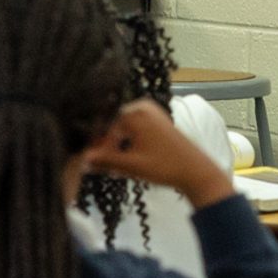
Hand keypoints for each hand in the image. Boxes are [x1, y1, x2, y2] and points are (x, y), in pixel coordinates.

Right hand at [84, 99, 234, 209]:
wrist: (196, 171)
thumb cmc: (164, 166)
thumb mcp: (131, 165)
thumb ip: (104, 160)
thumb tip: (82, 160)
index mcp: (135, 112)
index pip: (103, 125)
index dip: (95, 144)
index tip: (88, 161)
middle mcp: (142, 106)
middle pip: (112, 124)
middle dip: (104, 145)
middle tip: (99, 165)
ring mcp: (151, 112)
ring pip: (121, 128)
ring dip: (115, 145)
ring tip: (113, 165)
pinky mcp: (156, 120)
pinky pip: (133, 128)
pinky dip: (126, 142)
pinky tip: (125, 159)